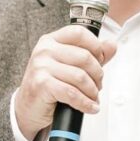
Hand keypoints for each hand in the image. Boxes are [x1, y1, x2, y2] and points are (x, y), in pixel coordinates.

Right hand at [14, 25, 116, 140]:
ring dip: (92, 91)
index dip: (96, 46)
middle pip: (84, 57)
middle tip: (98, 86)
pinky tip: (90, 107)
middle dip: (97, 75)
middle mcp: (44, 50)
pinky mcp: (41, 84)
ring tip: (93, 97)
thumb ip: (91, 55)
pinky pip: (72, 93)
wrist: (28, 107)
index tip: (101, 60)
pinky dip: (85, 103)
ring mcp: (41, 66)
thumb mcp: (69, 66)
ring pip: (80, 77)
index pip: (79, 33)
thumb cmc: (49, 85)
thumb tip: (112, 45)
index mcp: (51, 40)